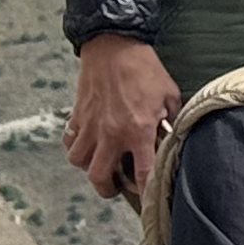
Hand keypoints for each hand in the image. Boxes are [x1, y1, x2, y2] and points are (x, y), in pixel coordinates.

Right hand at [65, 34, 179, 202]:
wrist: (113, 46)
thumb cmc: (145, 69)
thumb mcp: (170, 95)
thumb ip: (172, 121)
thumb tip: (174, 137)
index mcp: (138, 130)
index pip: (143, 173)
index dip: (146, 191)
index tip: (149, 199)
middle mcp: (111, 133)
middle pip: (100, 177)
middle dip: (108, 189)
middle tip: (116, 187)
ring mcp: (91, 126)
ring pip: (80, 163)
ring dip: (90, 168)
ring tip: (102, 163)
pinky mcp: (77, 116)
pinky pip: (70, 143)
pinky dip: (76, 149)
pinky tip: (88, 146)